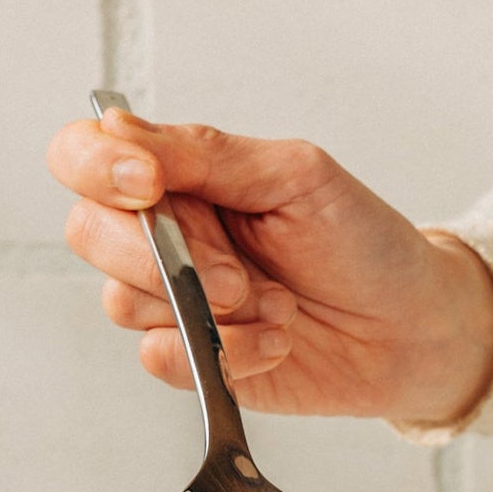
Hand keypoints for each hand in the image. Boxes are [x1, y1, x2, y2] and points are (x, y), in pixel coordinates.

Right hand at [46, 109, 492, 426]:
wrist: (408, 328)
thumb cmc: (362, 243)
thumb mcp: (295, 175)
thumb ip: (204, 155)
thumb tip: (119, 130)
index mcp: (180, 175)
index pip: (84, 156)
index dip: (97, 168)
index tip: (148, 183)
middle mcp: (162, 235)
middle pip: (90, 234)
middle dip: (162, 256)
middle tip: (239, 275)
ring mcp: (171, 301)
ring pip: (124, 302)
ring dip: (210, 309)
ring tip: (279, 306)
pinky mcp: (190, 361)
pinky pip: (160, 359)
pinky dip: (223, 353)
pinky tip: (275, 342)